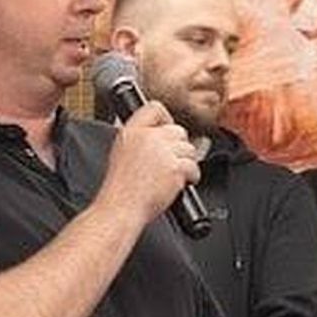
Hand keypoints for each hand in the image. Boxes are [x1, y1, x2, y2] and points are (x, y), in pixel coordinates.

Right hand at [101, 100, 201, 224]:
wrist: (122, 208)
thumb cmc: (122, 190)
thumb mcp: (122, 154)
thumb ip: (140, 141)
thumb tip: (160, 136)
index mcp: (131, 132)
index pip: (155, 108)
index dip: (166, 119)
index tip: (168, 130)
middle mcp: (147, 137)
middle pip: (178, 130)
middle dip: (179, 147)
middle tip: (172, 163)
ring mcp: (162, 151)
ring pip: (189, 149)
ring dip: (186, 163)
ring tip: (173, 176)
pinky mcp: (174, 167)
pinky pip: (193, 167)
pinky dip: (191, 177)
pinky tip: (179, 185)